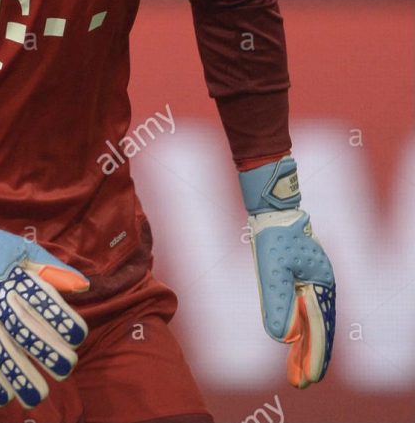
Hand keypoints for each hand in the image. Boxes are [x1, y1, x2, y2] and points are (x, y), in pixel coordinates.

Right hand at [0, 197, 88, 407]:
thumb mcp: (25, 250)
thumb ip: (55, 271)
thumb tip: (85, 287)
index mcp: (15, 277)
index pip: (40, 300)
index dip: (60, 319)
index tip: (79, 336)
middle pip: (21, 328)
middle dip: (44, 350)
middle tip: (66, 367)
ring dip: (18, 374)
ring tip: (37, 395)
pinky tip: (5, 397)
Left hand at [240, 157, 335, 387]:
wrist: (271, 208)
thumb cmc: (273, 236)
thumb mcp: (272, 270)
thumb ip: (277, 303)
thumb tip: (283, 337)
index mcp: (321, 285)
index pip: (320, 329)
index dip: (314, 357)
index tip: (308, 379)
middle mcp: (321, 285)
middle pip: (319, 329)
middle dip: (310, 358)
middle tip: (300, 383)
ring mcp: (312, 281)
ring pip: (313, 321)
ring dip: (305, 346)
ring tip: (296, 371)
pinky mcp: (301, 277)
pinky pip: (304, 309)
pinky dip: (301, 328)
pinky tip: (293, 340)